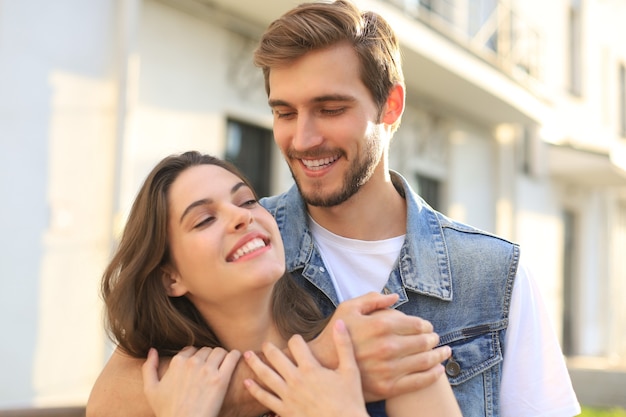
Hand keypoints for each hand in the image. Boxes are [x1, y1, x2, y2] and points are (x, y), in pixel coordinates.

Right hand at [142, 346, 240, 416]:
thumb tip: (152, 350)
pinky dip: (235, 356)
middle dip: (209, 358)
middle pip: (206, 350)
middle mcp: (192, 363)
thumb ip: (149, 368)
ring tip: (223, 366)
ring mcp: (207, 370)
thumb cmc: (167, 412)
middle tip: (212, 369)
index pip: (191, 349)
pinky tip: (235, 359)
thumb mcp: (151, 390)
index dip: (195, 358)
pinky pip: (232, 357)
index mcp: (177, 362)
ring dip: (222, 357)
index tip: (200, 366)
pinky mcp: (221, 379)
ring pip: (219, 351)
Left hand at [243, 320, 368, 416]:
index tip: (297, 340)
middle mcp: (296, 380)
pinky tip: (247, 383)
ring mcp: (288, 396)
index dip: (296, 339)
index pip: (297, 344)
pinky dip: (255, 390)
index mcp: (311, 368)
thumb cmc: (349, 401)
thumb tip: (340, 323)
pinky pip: (265, 399)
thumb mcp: (350, 371)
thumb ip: (344, 346)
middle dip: (269, 348)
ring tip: (247, 355)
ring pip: (266, 376)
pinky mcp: (285, 411)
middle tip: (265, 344)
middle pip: (276, 357)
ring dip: (255, 364)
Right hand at [308, 292, 450, 400]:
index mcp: (380, 325)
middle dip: (433, 339)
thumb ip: (372, 299)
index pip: (415, 324)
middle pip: (423, 341)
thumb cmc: (337, 334)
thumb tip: (395, 297)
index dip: (425, 325)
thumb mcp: (348, 308)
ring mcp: (389, 368)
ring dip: (439, 355)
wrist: (323, 366)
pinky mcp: (389, 386)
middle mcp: (387, 346)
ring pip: (425, 361)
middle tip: (436, 339)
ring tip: (444, 352)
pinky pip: (419, 381)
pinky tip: (438, 370)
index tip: (427, 326)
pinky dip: (433, 375)